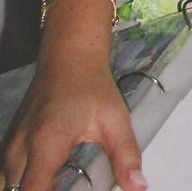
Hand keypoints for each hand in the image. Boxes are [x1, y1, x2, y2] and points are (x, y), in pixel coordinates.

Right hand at [2, 55, 144, 190]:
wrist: (68, 55)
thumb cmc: (90, 84)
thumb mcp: (115, 119)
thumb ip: (125, 155)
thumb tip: (138, 187)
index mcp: (46, 144)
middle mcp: (20, 148)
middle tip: (73, 188)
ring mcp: (11, 147)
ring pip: (10, 185)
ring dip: (32, 189)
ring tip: (62, 184)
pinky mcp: (10, 145)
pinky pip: (8, 176)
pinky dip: (24, 184)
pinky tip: (48, 182)